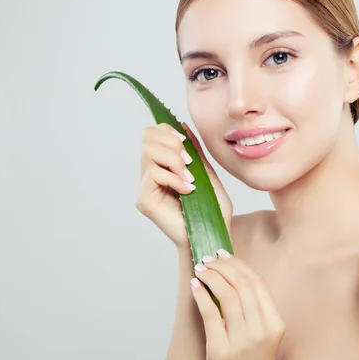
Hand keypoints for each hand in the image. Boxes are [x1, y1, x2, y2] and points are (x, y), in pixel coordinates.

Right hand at [135, 122, 232, 248]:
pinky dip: (174, 178)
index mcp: (162, 165)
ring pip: (149, 152)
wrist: (214, 233)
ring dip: (174, 161)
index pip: (152, 133)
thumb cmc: (212, 208)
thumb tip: (182, 125)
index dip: (168, 131)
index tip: (185, 144)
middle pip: (147, 137)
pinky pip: (153, 174)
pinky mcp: (144, 200)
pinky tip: (187, 190)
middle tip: (188, 164)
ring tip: (189, 179)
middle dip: (172, 144)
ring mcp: (145, 187)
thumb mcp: (206, 172)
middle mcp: (149, 174)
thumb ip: (193, 151)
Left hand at [190, 249, 283, 359]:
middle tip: (209, 258)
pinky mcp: (220, 353)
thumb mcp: (263, 334)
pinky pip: (210, 314)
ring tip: (201, 269)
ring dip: (211, 276)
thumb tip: (232, 274)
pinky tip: (195, 286)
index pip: (257, 283)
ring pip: (226, 295)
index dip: (239, 265)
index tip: (225, 255)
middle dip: (223, 266)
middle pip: (242, 285)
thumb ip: (254, 308)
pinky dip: (201, 295)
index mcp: (274, 324)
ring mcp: (241, 343)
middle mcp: (261, 331)